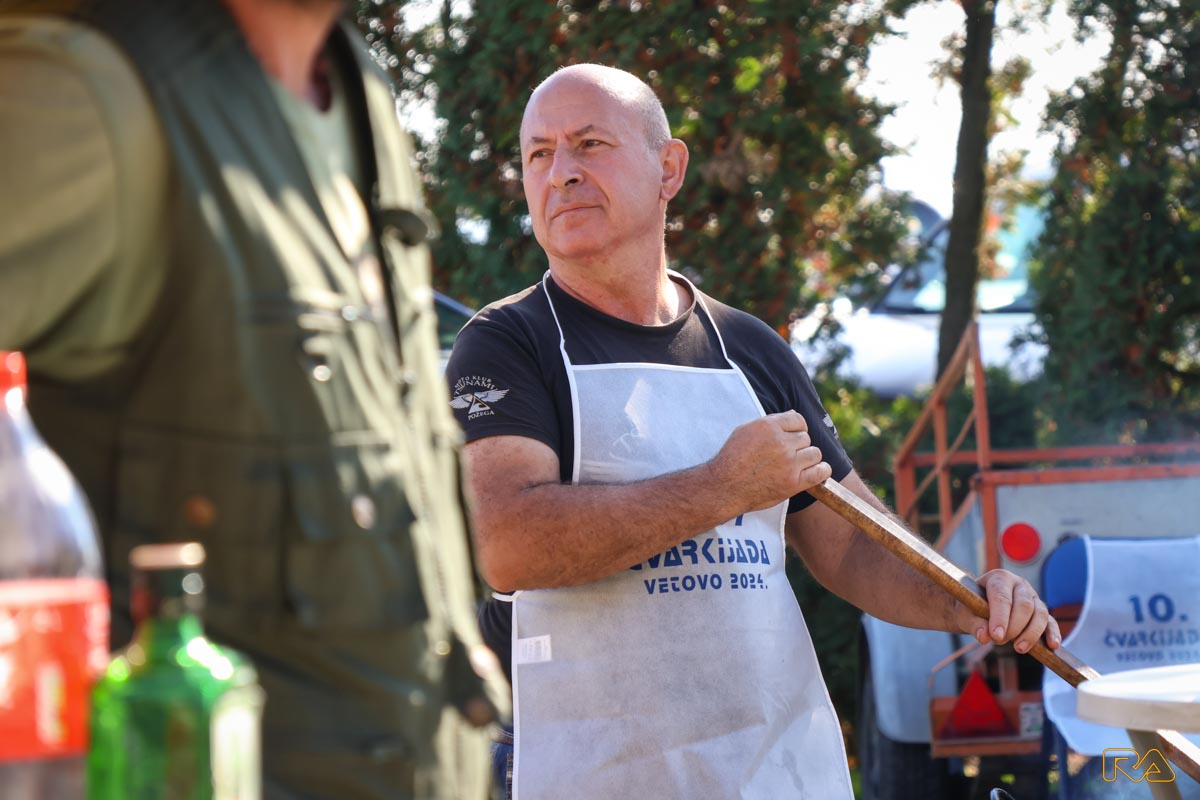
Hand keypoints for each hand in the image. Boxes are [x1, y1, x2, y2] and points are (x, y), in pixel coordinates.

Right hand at [707, 411, 830, 513]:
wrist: (724, 487)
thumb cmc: (732, 459)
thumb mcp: (745, 431)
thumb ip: (770, 423)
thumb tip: (792, 416)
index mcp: (768, 426)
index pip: (798, 419)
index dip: (796, 429)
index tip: (791, 437)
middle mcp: (781, 442)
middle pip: (805, 438)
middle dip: (798, 445)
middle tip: (786, 456)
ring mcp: (789, 462)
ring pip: (814, 453)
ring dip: (807, 458)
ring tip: (796, 465)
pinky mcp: (794, 482)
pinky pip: (820, 472)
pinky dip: (822, 470)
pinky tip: (816, 471)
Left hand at [958, 569, 1061, 652]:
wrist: (976, 608)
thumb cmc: (970, 609)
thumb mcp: (965, 615)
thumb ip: (973, 624)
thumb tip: (985, 637)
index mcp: (999, 578)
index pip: (1002, 596)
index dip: (1000, 617)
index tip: (996, 636)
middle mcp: (1019, 584)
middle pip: (1024, 605)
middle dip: (1014, 627)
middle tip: (999, 641)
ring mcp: (1033, 597)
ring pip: (1040, 613)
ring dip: (1031, 633)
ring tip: (1019, 648)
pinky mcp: (1041, 612)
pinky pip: (1050, 622)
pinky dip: (1052, 633)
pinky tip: (1052, 645)